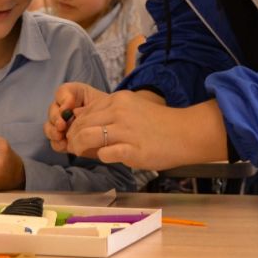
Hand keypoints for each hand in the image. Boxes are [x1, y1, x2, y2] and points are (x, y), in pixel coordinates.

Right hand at [44, 82, 111, 152]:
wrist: (117, 128)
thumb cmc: (110, 112)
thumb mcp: (103, 101)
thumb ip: (88, 101)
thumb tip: (70, 107)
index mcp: (73, 96)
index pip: (62, 93)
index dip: (63, 100)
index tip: (68, 108)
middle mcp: (64, 110)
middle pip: (52, 110)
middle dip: (55, 118)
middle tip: (62, 125)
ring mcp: (63, 126)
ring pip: (49, 127)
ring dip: (52, 131)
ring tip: (60, 135)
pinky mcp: (65, 141)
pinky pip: (55, 142)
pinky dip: (57, 143)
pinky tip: (64, 145)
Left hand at [64, 92, 228, 169]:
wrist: (184, 133)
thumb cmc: (158, 124)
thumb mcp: (132, 108)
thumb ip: (109, 112)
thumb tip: (82, 120)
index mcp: (118, 100)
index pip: (85, 112)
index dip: (75, 125)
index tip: (74, 136)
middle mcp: (119, 112)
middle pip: (81, 124)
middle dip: (72, 138)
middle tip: (73, 147)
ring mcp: (125, 131)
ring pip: (86, 137)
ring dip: (79, 147)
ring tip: (80, 154)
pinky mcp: (132, 150)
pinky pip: (104, 154)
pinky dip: (100, 157)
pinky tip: (106, 157)